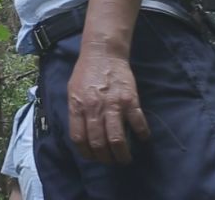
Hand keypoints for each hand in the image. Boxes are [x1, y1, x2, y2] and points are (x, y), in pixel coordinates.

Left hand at [66, 45, 149, 164]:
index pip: (79, 138)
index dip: (86, 153)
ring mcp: (113, 105)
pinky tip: (142, 138)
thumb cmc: (86, 72)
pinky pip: (137, 123)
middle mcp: (94, 108)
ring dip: (122, 154)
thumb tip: (81, 134)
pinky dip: (141, 134)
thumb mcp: (72, 91)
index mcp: (78, 106)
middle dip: (105, 158)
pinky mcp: (130, 100)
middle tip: (111, 162)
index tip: (93, 157)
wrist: (103, 53)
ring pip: (116, 139)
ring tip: (125, 159)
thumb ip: (76, 112)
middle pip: (98, 143)